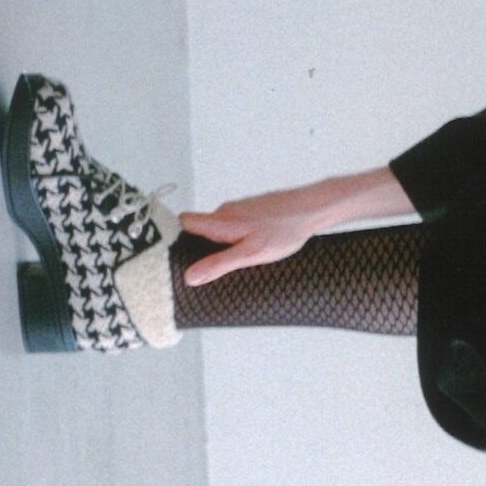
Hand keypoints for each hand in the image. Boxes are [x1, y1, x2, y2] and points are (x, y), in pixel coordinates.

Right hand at [178, 168, 414, 286]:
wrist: (313, 209)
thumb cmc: (285, 230)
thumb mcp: (251, 254)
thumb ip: (220, 264)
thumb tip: (189, 277)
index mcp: (220, 221)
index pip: (183, 222)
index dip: (174, 237)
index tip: (172, 256)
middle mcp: (225, 211)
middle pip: (199, 227)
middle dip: (199, 246)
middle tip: (206, 268)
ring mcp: (240, 209)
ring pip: (219, 227)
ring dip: (222, 243)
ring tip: (234, 261)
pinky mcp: (253, 210)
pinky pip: (235, 225)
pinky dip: (237, 237)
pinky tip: (252, 248)